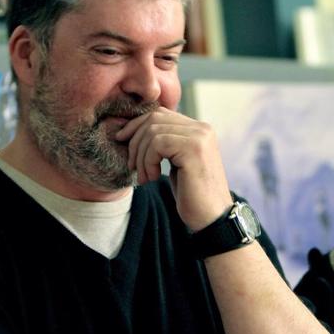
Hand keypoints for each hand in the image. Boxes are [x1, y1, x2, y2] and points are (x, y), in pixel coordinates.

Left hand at [116, 108, 232, 230]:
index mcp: (199, 129)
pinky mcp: (193, 149)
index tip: (122, 140)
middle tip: (132, 165)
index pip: (160, 114)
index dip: (136, 125)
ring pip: (152, 132)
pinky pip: (157, 144)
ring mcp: (199, 137)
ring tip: (144, 177)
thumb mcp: (176, 163)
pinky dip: (147, 161)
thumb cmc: (192, 194)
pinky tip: (152, 178)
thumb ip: (165, 143)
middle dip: (135, 141)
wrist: (212, 218)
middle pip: (154, 119)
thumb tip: (133, 129)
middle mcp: (202, 128)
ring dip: (141, 156)